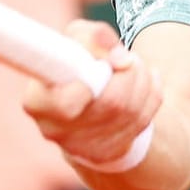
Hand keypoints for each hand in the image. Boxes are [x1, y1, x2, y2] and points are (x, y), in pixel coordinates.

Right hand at [22, 19, 161, 171]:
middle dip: (127, 73)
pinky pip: (144, 120)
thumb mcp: (75, 41)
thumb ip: (91, 37)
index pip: (64, 103)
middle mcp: (56, 131)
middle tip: (126, 58)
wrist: (85, 103)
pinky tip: (143, 82)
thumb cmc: (74, 65)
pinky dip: (151, 93)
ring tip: (134, 65)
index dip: (86, 87)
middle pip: (111, 102)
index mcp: (38, 102)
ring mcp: (85, 148)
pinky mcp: (111, 152)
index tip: (100, 69)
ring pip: (131, 110)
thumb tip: (118, 56)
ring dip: (141, 79)